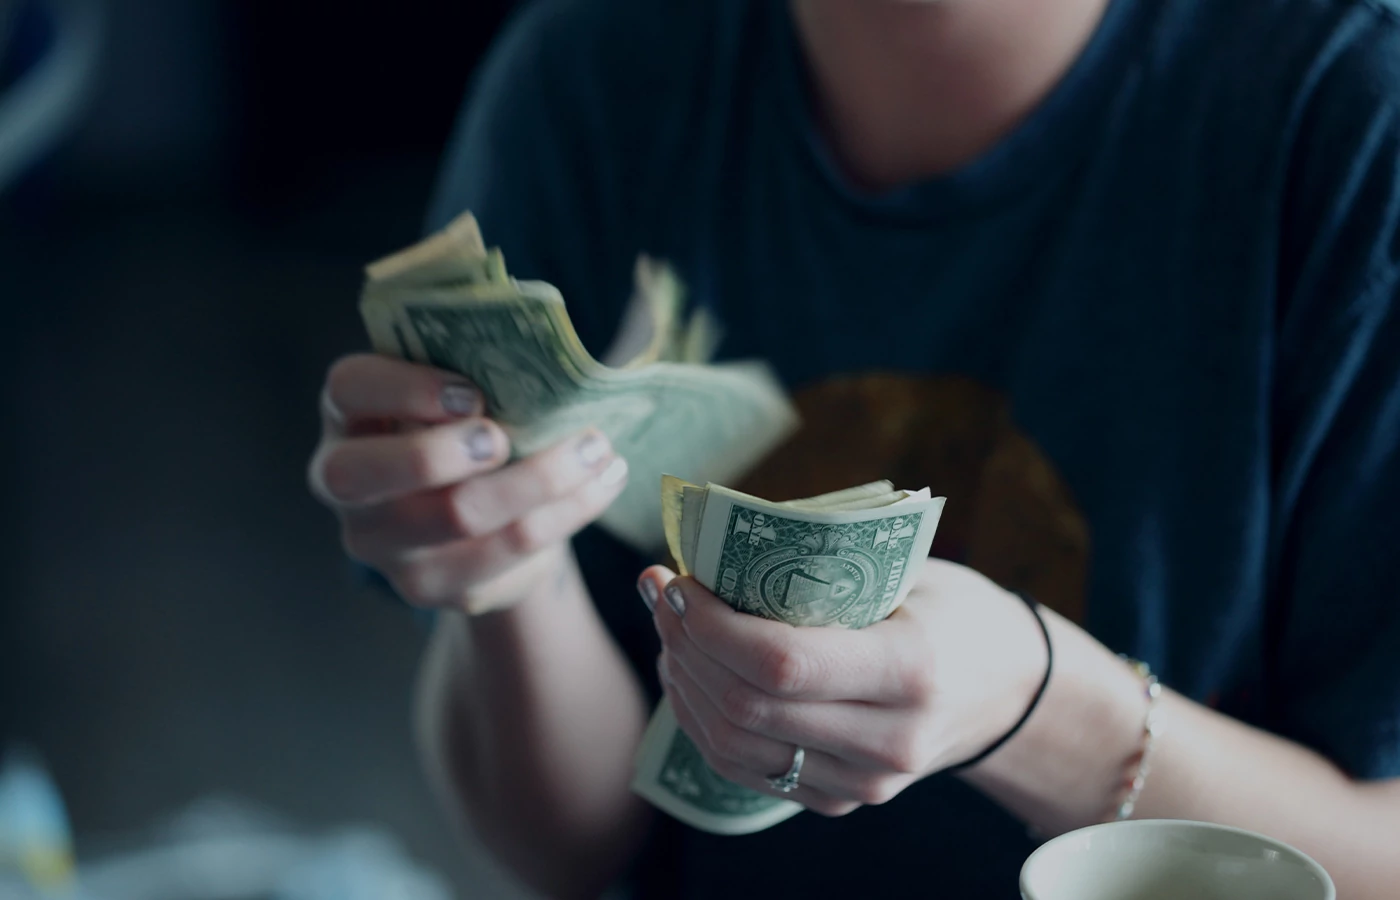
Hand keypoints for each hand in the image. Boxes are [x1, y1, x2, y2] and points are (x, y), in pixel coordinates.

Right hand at [308, 354, 628, 613]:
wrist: (482, 518)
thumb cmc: (469, 429)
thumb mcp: (460, 393)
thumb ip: (477, 369)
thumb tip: (547, 355)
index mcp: (350, 415)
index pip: (348, 389)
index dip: (403, 388)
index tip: (471, 393)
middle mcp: (346, 484)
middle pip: (366, 473)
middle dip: (441, 452)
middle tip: (505, 438)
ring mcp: (384, 545)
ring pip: (456, 516)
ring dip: (539, 478)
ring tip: (596, 448)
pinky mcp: (434, 586)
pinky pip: (507, 552)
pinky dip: (567, 512)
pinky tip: (602, 483)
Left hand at [644, 557, 1047, 815]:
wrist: (1007, 691)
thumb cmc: (952, 611)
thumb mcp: (908, 571)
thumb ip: (824, 566)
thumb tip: (715, 544)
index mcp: (911, 669)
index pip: (782, 663)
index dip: (712, 625)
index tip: (679, 580)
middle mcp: (889, 740)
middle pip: (747, 707)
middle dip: (685, 645)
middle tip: (661, 593)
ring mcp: (864, 782)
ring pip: (733, 746)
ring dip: (684, 682)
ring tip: (669, 629)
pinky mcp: (840, 800)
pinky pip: (745, 770)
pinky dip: (703, 720)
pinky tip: (690, 672)